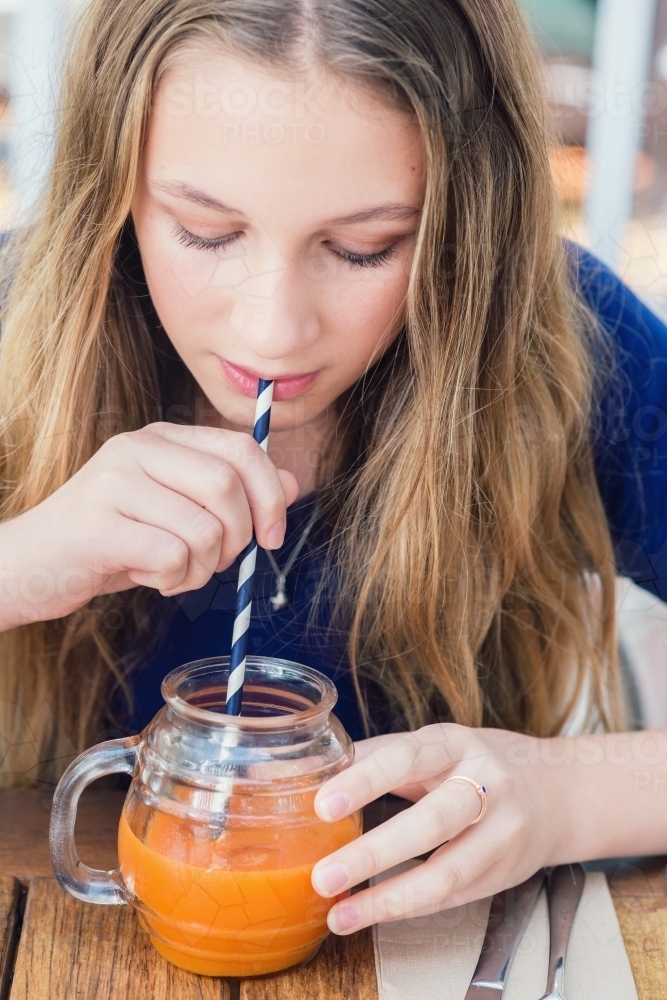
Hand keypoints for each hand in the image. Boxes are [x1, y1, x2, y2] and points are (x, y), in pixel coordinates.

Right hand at [0, 422, 298, 627]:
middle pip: (229, 486)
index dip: (271, 494)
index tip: (271, 536)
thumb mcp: (174, 511)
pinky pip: (173, 556)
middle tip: (217, 563)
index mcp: (161, 438)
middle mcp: (138, 449)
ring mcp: (114, 482)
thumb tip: (292, 484)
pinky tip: (150, 578)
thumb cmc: (108, 540)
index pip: (241, 448)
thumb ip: (230, 493)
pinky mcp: (98, 524)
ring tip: (175, 572)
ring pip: (204, 528)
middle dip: (239, 538)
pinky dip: (174, 581)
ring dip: (203, 568)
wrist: (27, 565)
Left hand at [311, 724, 568, 933]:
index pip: (408, 758)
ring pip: (447, 872)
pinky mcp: (504, 873)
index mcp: (457, 744)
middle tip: (323, 875)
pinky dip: (407, 907)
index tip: (322, 804)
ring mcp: (501, 833)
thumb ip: (382, 756)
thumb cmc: (478, 764)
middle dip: (374, 853)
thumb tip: (313, 770)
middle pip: (432, 822)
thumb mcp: (438, 745)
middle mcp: (486, 785)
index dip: (365, 780)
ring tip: (340, 912)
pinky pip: (452, 896)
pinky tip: (370, 913)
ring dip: (388, 898)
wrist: (560, 791)